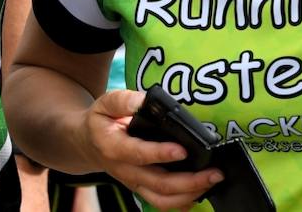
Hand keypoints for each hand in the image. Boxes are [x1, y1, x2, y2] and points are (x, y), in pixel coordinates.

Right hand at [80, 90, 222, 210]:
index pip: (138, 154)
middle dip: (189, 182)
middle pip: (158, 184)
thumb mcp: (106, 102)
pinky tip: (200, 191)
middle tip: (214, 173)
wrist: (87, 142)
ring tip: (211, 182)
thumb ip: (126, 100)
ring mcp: (134, 183)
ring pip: (162, 200)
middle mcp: (124, 170)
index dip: (160, 154)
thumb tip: (148, 100)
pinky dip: (183, 202)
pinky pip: (162, 203)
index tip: (182, 150)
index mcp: (113, 147)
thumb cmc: (100, 120)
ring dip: (189, 195)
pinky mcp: (141, 189)